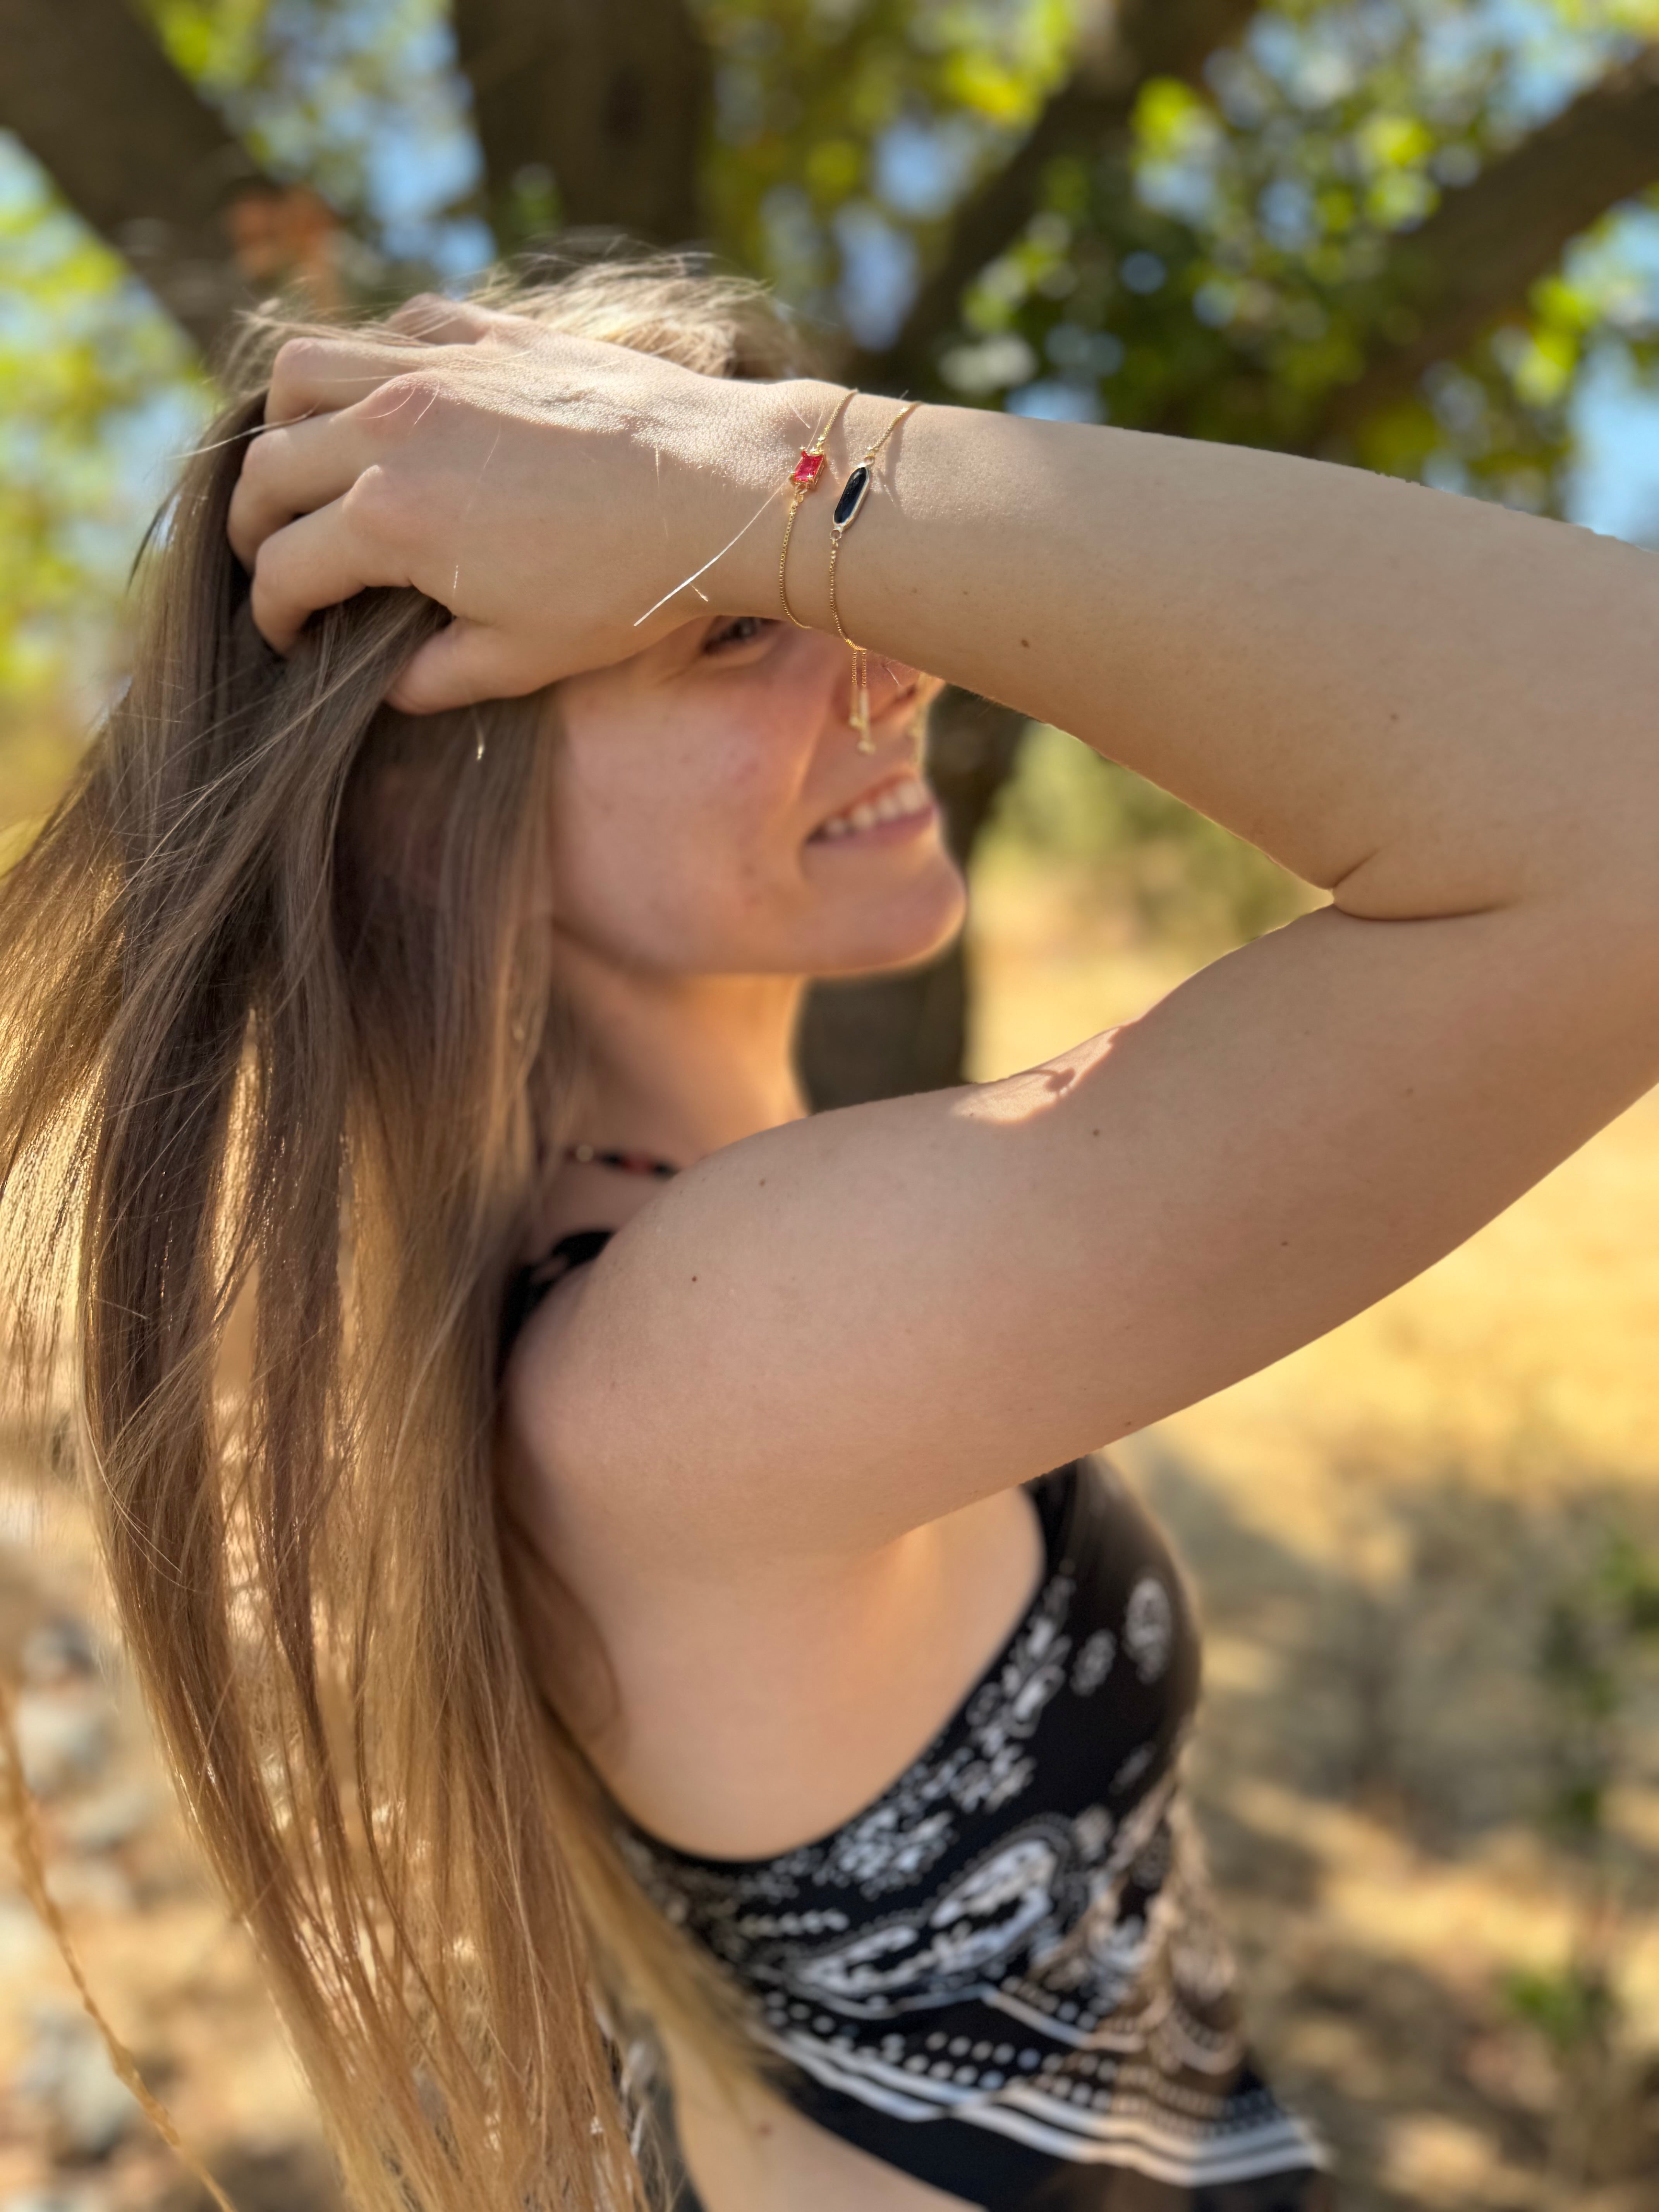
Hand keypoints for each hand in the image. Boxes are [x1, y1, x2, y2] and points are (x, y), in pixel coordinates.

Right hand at [226, 298, 829, 711]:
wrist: (721, 491)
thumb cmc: (626, 589)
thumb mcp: (522, 659)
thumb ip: (436, 677)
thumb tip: (390, 686)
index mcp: (390, 520)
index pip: (286, 568)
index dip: (270, 613)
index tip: (282, 637)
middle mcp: (391, 429)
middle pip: (268, 468)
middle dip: (251, 525)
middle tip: (268, 558)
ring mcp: (434, 368)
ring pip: (302, 372)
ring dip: (282, 424)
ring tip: (300, 466)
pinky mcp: (485, 333)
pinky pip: (392, 328)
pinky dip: (367, 363)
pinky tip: (387, 402)